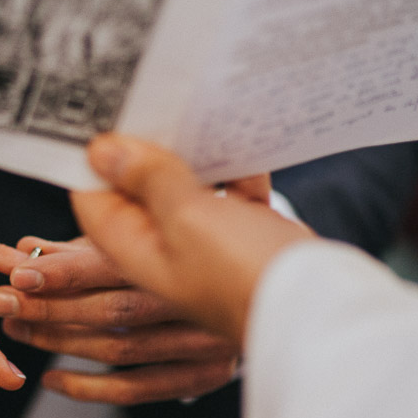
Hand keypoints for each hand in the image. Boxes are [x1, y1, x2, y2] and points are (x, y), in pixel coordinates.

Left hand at [0, 233, 239, 403]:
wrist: (283, 275)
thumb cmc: (202, 240)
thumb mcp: (151, 227)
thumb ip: (85, 243)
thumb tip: (26, 247)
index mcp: (189, 251)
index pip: (113, 263)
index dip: (61, 270)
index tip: (16, 271)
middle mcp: (198, 300)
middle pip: (110, 309)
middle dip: (48, 305)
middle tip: (1, 301)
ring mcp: (205, 341)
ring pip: (119, 347)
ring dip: (60, 341)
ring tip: (18, 329)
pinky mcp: (207, 375)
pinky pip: (138, 390)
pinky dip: (89, 388)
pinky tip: (51, 380)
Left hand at [72, 134, 313, 341]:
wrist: (326, 308)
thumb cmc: (248, 274)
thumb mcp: (189, 218)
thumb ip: (148, 181)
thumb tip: (102, 152)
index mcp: (134, 250)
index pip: (92, 199)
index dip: (92, 160)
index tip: (101, 117)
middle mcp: (162, 248)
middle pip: (137, 188)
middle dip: (145, 151)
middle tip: (151, 109)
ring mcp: (203, 242)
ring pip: (186, 185)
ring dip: (196, 157)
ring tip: (200, 124)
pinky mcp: (241, 234)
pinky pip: (230, 191)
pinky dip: (238, 172)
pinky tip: (247, 151)